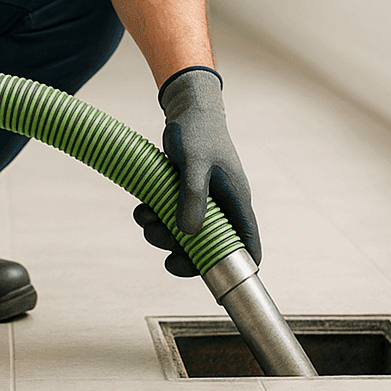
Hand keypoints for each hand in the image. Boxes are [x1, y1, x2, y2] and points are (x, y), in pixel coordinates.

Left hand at [134, 66, 259, 276]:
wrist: (187, 107)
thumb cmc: (197, 131)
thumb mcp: (194, 162)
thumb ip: (193, 195)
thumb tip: (189, 234)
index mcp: (236, 202)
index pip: (248, 246)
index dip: (237, 270)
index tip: (212, 283)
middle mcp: (224, 207)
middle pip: (210, 249)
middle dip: (183, 253)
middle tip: (161, 247)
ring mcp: (206, 201)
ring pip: (186, 235)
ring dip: (162, 233)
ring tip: (144, 217)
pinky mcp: (187, 195)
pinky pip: (173, 218)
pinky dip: (156, 217)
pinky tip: (143, 207)